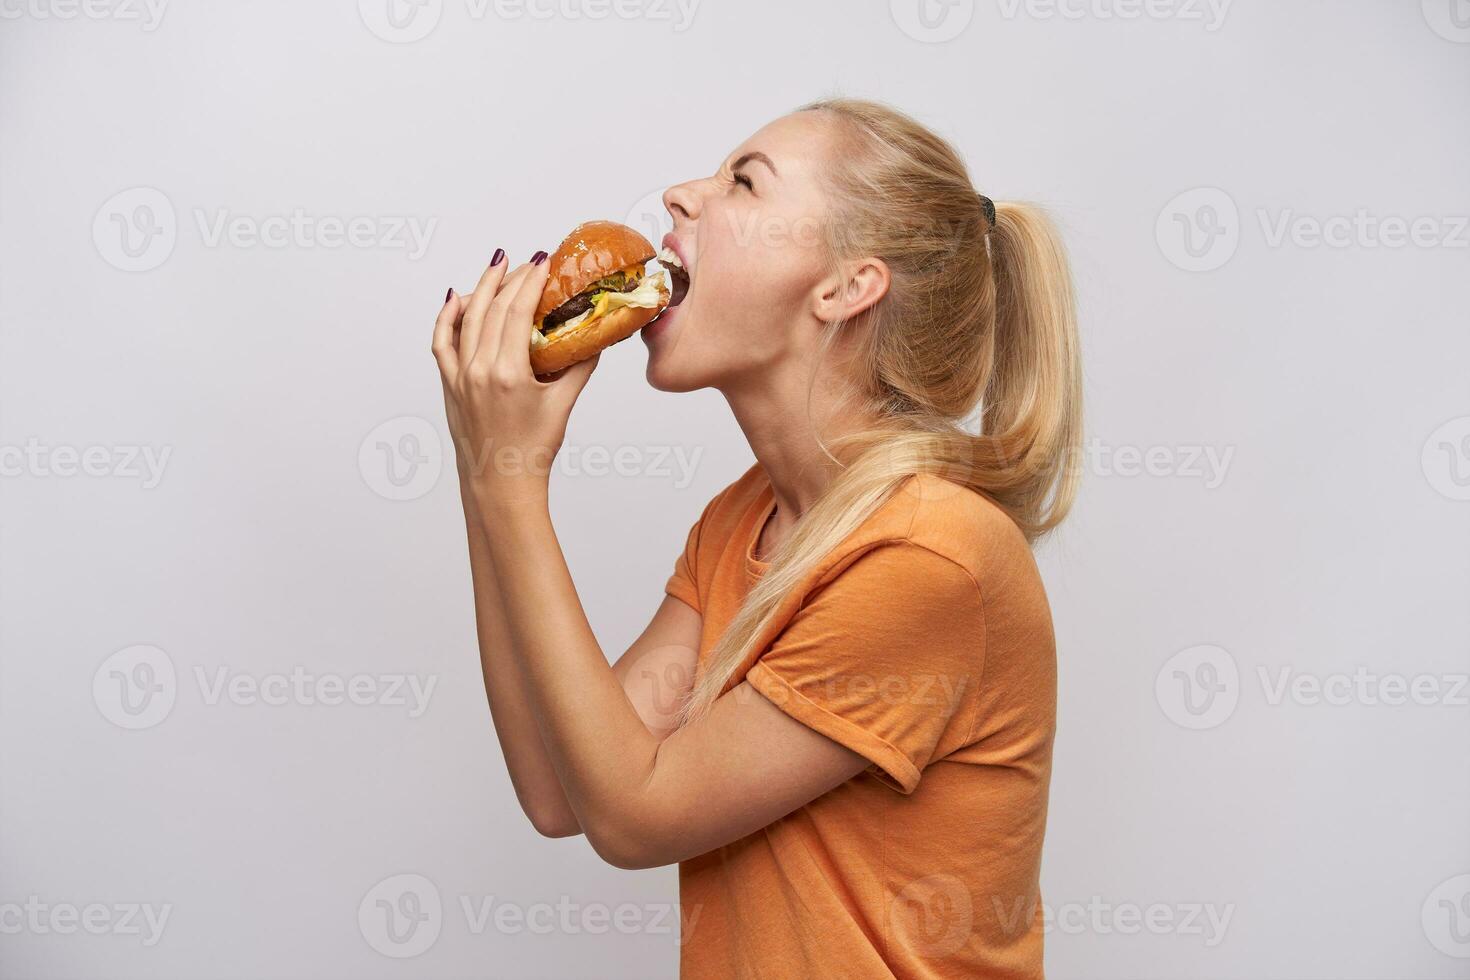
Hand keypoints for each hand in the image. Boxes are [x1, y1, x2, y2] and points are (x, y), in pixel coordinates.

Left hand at [432, 252, 599, 508]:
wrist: (500, 482)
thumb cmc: (532, 450)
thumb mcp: (562, 405)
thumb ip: (579, 368)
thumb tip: (594, 339)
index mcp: (507, 373)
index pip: (516, 312)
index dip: (529, 281)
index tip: (541, 261)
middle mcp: (479, 370)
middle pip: (492, 308)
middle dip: (510, 278)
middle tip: (527, 261)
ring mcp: (460, 376)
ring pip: (466, 318)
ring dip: (481, 288)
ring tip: (497, 267)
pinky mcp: (450, 384)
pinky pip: (442, 341)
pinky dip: (448, 317)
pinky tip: (457, 298)